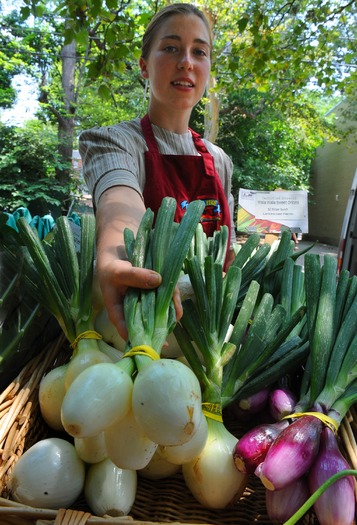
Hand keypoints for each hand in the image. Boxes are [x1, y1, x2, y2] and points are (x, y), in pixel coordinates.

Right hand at [95, 186, 182, 341]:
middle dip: (158, 329)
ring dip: (168, 316)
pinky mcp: (158, 292)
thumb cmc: (113, 267)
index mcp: (119, 312)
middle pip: (146, 325)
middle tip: (167, 334)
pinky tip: (178, 305)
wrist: (120, 253)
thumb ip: (135, 276)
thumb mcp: (120, 271)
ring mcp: (147, 303)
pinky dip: (173, 301)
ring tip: (176, 316)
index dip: (137, 338)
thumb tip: (157, 280)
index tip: (148, 343)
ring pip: (159, 313)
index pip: (126, 330)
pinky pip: (167, 299)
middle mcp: (134, 311)